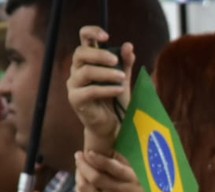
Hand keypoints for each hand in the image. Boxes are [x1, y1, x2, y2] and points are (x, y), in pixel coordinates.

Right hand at [67, 26, 134, 150]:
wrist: (114, 125)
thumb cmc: (117, 99)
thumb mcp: (123, 79)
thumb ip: (125, 63)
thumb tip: (128, 46)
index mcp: (88, 61)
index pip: (83, 40)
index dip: (91, 32)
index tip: (106, 36)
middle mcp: (77, 70)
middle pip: (80, 53)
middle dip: (99, 55)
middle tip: (116, 60)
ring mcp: (74, 85)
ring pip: (85, 71)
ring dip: (105, 73)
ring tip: (122, 78)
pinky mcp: (75, 100)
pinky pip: (89, 91)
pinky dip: (106, 89)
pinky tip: (118, 90)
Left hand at [74, 150, 159, 191]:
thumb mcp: (144, 185)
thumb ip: (128, 169)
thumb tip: (113, 153)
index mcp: (133, 181)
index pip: (112, 166)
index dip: (98, 158)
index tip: (88, 152)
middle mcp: (122, 191)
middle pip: (95, 176)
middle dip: (83, 164)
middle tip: (78, 156)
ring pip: (87, 188)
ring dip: (79, 177)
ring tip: (78, 171)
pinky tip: (79, 187)